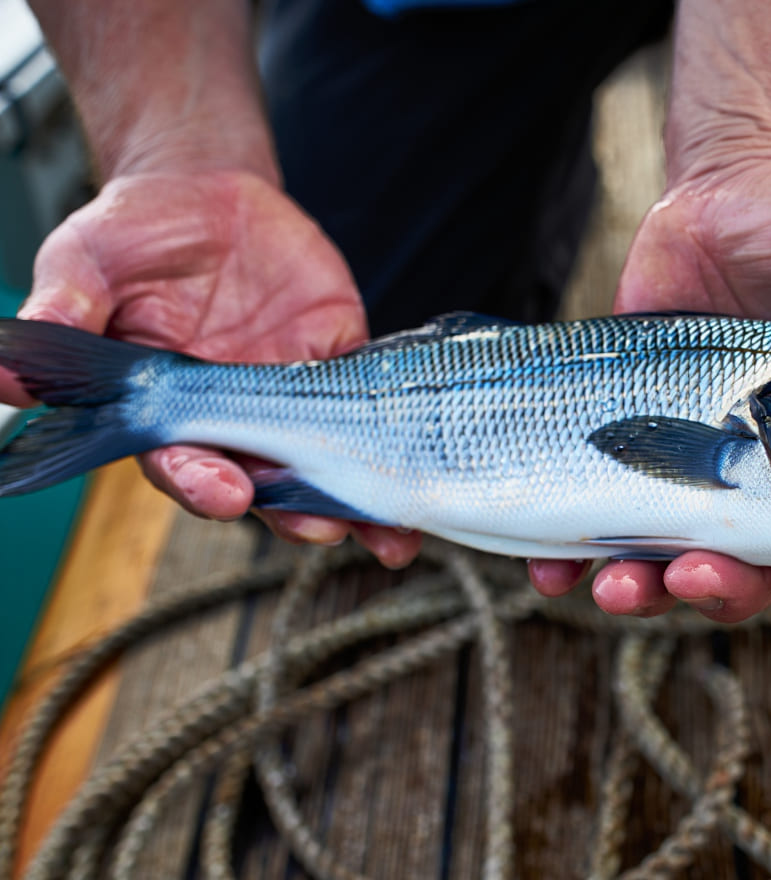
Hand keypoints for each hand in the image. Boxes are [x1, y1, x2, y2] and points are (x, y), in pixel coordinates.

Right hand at [0, 170, 422, 567]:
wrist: (203, 190)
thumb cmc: (133, 235)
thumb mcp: (86, 261)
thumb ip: (65, 310)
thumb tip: (4, 368)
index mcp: (170, 410)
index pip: (183, 463)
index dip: (202, 481)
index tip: (223, 490)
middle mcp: (234, 417)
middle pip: (266, 483)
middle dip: (294, 510)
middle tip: (323, 526)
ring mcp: (293, 393)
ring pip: (327, 462)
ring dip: (360, 503)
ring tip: (393, 537)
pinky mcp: (341, 359)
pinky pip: (375, 405)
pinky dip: (399, 437)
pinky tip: (427, 468)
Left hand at [528, 157, 770, 628]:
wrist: (720, 207)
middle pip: (766, 568)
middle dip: (731, 587)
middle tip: (696, 575)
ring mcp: (703, 471)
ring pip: (683, 559)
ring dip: (651, 588)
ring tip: (614, 587)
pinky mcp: (638, 453)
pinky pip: (610, 522)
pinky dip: (577, 555)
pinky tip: (552, 567)